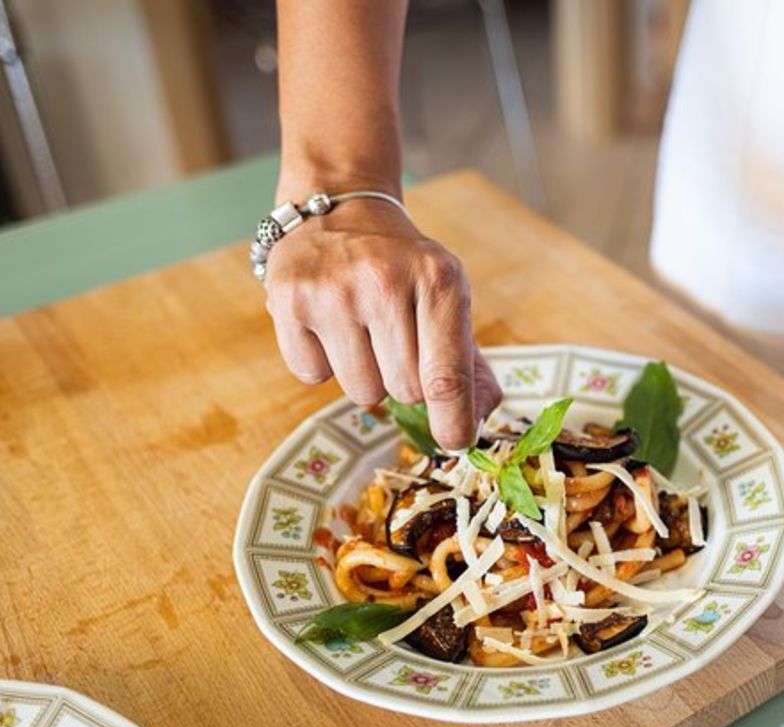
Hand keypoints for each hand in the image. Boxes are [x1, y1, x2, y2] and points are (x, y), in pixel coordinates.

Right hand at [263, 197, 501, 448]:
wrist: (339, 208)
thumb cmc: (403, 268)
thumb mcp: (446, 295)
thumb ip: (466, 362)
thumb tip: (477, 423)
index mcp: (439, 279)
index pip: (447, 374)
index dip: (454, 419)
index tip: (455, 443)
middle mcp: (384, 282)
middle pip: (404, 390)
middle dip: (404, 379)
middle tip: (394, 338)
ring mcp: (332, 291)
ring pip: (360, 391)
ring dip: (364, 374)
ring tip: (360, 327)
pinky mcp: (289, 300)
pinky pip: (312, 376)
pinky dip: (321, 361)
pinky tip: (327, 322)